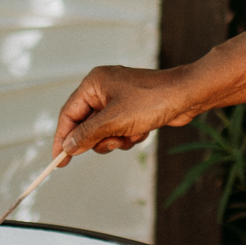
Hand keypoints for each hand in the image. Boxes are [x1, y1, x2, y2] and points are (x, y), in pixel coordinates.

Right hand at [52, 66, 197, 160]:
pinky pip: (120, 131)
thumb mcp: (114, 121)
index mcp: (94, 84)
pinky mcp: (132, 110)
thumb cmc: (152, 100)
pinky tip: (143, 131)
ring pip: (104, 132)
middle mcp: (103, 89)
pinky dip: (129, 136)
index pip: (68, 113)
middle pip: (86, 125)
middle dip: (100, 139)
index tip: (58, 161)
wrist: (187, 96)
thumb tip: (67, 147)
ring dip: (116, 140)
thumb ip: (87, 135)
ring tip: (131, 135)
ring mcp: (119, 100)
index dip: (62, 138)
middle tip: (113, 142)